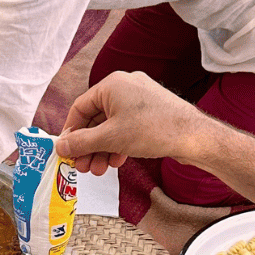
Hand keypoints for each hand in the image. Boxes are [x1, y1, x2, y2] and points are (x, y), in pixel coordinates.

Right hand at [56, 71, 207, 174]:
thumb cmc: (153, 130)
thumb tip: (60, 146)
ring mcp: (139, 99)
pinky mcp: (150, 112)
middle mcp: (124, 87)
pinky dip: (117, 144)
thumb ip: (81, 142)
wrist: (194, 136)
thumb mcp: (109, 138)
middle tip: (82, 166)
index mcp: (112, 84)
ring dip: (101, 149)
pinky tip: (115, 161)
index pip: (79, 108)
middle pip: (95, 119)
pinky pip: (125, 127)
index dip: (70, 132)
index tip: (66, 151)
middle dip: (87, 146)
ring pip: (110, 126)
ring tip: (99, 169)